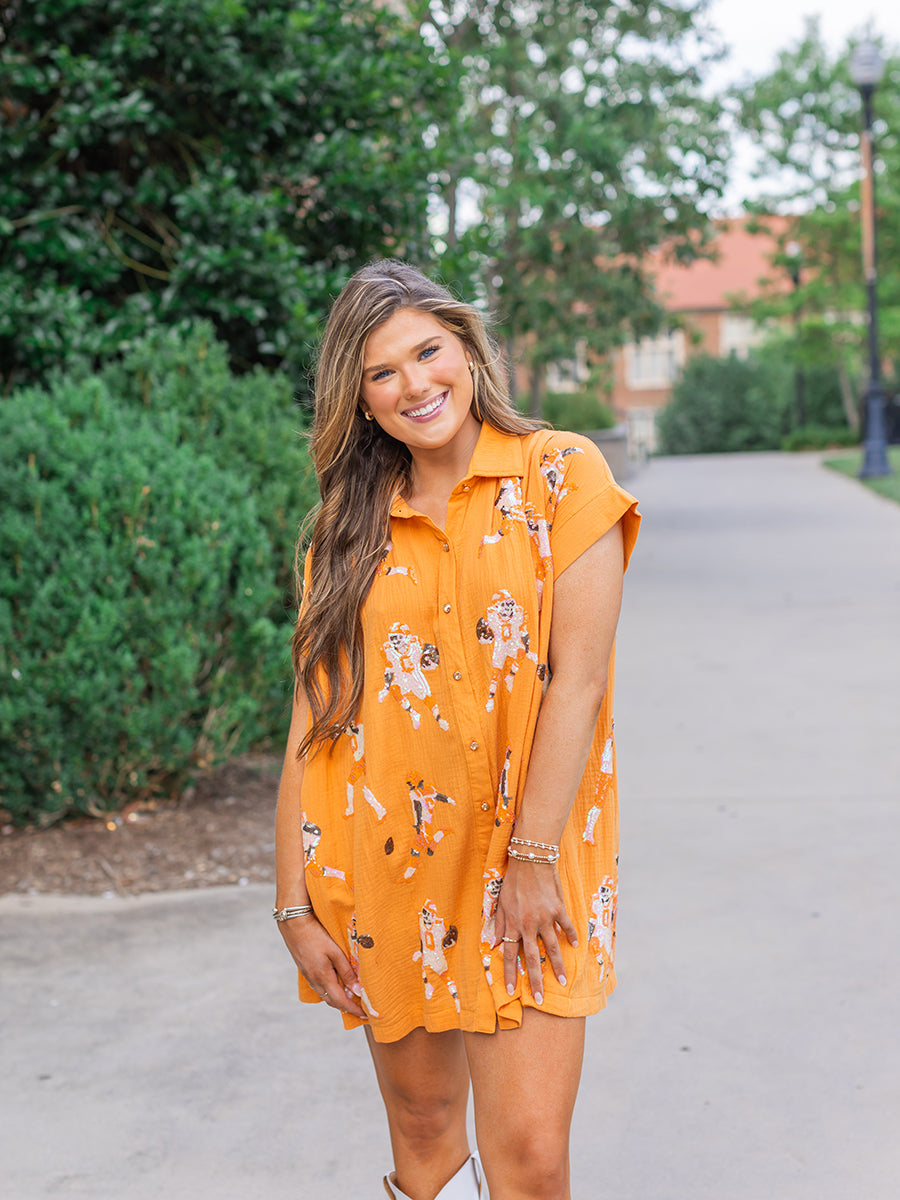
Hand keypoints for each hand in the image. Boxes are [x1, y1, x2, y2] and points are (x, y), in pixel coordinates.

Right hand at [278, 914, 366, 1019]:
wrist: (294, 924)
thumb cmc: (316, 936)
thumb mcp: (335, 952)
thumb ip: (346, 972)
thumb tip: (358, 990)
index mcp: (323, 978)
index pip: (341, 1001)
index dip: (354, 1010)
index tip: (365, 1016)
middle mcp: (314, 981)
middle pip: (333, 1001)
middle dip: (347, 1008)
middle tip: (360, 1010)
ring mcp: (308, 976)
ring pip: (325, 995)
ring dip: (338, 1000)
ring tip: (351, 1000)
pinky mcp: (306, 970)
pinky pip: (320, 987)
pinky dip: (330, 991)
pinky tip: (336, 986)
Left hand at [495, 860, 578, 1004]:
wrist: (530, 858)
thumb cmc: (512, 879)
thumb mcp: (500, 901)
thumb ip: (499, 924)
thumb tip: (493, 945)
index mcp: (512, 923)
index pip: (509, 954)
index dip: (510, 973)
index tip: (511, 991)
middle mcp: (528, 924)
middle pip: (531, 958)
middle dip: (535, 980)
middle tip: (539, 1000)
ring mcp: (544, 917)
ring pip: (551, 947)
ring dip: (557, 966)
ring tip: (562, 981)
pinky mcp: (558, 908)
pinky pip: (566, 926)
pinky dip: (571, 936)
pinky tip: (575, 945)